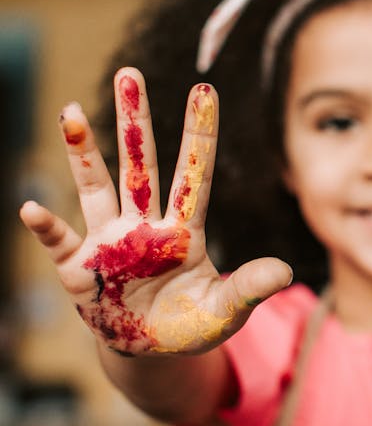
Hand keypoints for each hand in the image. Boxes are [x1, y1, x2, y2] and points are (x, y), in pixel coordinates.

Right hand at [20, 68, 291, 354]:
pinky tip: (31, 208)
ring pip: (96, 186)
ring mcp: (109, 242)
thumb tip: (286, 272)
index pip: (194, 174)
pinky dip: (46, 227)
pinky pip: (60, 241)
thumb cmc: (191, 324)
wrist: (151, 353)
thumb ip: (249, 289)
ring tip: (71, 111)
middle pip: (140, 165)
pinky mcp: (79, 268)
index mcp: (184, 232)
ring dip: (82, 151)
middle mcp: (144, 225)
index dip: (198, 134)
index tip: (205, 89)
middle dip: (135, 120)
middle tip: (129, 72)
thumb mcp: (225, 313)